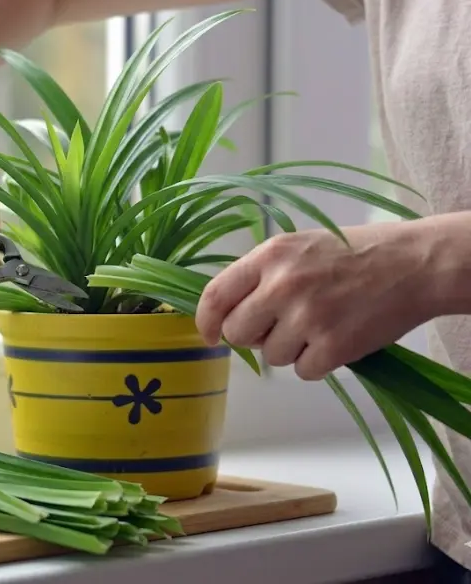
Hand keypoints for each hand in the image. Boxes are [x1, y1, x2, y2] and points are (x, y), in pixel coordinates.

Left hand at [195, 220, 441, 379]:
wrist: (414, 264)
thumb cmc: (355, 254)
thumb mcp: (298, 248)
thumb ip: (261, 275)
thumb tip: (229, 314)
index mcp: (269, 256)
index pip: (215, 295)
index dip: (206, 321)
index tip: (209, 335)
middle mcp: (282, 285)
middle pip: (237, 334)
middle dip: (253, 337)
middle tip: (280, 325)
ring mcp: (306, 317)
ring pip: (271, 357)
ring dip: (291, 349)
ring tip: (319, 324)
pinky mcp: (332, 346)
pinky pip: (303, 371)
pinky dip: (317, 363)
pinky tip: (336, 338)